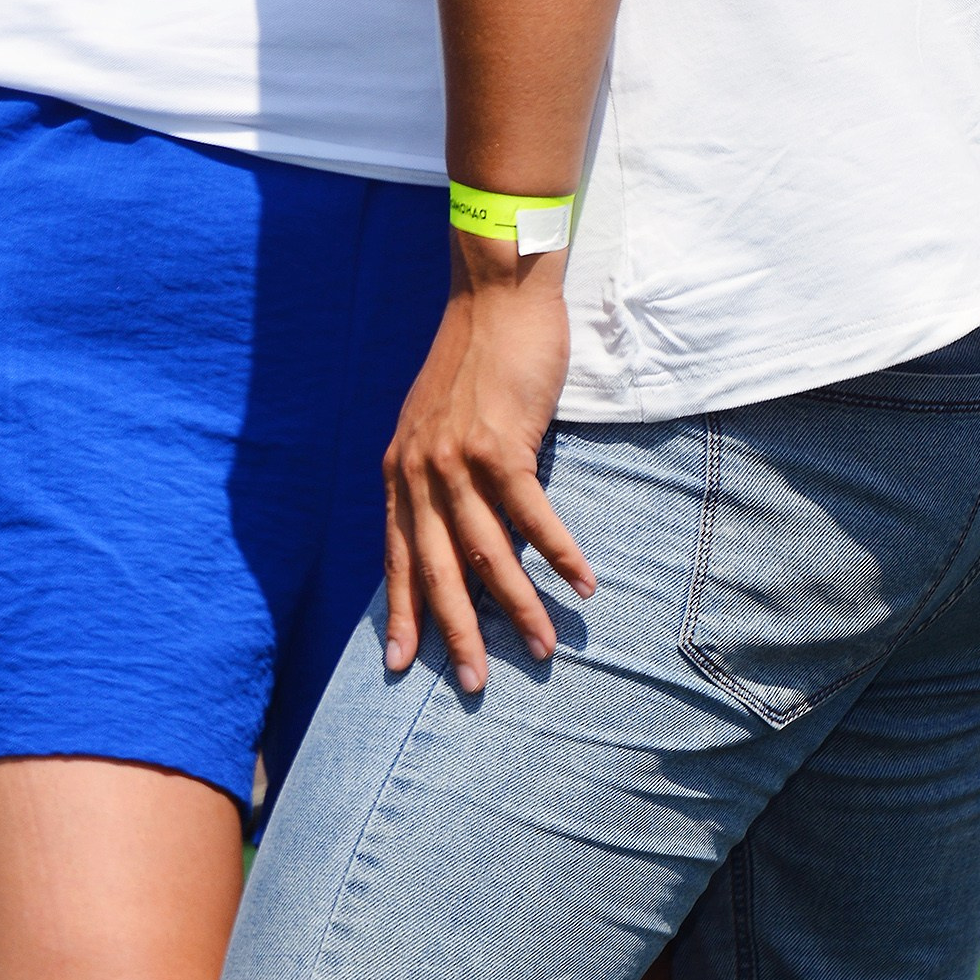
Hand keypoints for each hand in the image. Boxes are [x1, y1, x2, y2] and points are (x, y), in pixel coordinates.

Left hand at [383, 248, 594, 693]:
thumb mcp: (437, 421)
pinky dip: (560, 552)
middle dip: (456, 632)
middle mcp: (420, 470)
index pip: (397, 556)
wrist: (496, 295)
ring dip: (519, 605)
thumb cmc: (475, 358)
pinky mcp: (501, 442)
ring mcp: (458, 457)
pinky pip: (532, 514)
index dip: (402, 612)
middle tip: (473, 684)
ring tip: (543, 648)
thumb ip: (438, 475)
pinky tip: (581, 583)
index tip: (403, 664)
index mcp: (400, 469)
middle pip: (436, 568)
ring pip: (487, 551)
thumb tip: (459, 532)